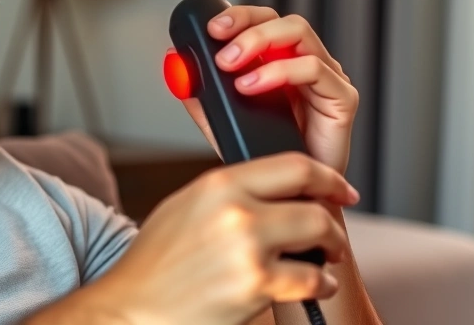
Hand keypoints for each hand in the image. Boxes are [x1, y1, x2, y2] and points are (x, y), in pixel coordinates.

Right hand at [90, 153, 359, 324]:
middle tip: (332, 236)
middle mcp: (234, 209)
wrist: (133, 307)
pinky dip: (319, 285)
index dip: (327, 178)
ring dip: (330, 253)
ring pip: (319, 236)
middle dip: (331, 223)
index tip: (340, 189)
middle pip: (313, 203)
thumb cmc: (155, 264)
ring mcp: (247, 247)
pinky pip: (311, 279)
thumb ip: (227, 192)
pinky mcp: (256, 284)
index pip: (293, 165)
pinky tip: (311, 287)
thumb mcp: (185, 207)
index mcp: (217, 184)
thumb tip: (272, 188)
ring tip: (321, 263)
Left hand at [170, 6, 357, 175]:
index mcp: (280, 61)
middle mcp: (306, 63)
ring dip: (258, 43)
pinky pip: (314, 69)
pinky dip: (279, 71)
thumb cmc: (261, 155)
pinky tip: (252, 86)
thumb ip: (199, 90)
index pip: (262, 20)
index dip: (238, 15)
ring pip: (299, 34)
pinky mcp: (342, 99)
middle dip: (246, 25)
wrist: (288, 199)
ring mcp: (326, 78)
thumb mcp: (219, 118)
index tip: (210, 27)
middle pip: (282, 20)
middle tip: (218, 44)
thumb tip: (175, 59)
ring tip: (230, 67)